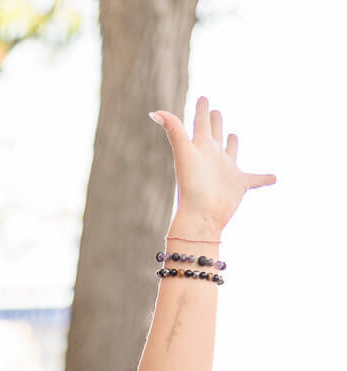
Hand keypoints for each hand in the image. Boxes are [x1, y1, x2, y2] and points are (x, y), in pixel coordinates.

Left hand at [150, 95, 276, 234]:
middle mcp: (213, 157)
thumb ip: (174, 130)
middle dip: (215, 121)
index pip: (201, 123)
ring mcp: (226, 171)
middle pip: (215, 134)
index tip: (203, 98)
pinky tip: (274, 178)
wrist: (201, 215)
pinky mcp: (239, 184)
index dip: (202, 109)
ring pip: (231, 152)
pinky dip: (265, 178)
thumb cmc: (192, 185)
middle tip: (215, 110)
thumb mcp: (184, 152)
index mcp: (201, 147)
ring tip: (234, 136)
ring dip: (233, 144)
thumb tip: (154, 112)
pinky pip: (256, 179)